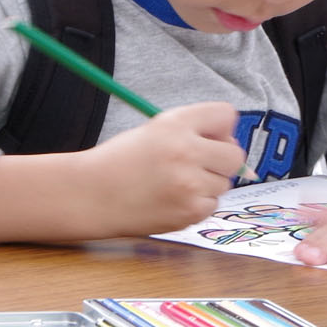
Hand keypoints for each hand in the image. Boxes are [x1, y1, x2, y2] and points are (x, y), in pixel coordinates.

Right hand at [81, 101, 243, 233]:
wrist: (91, 195)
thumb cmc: (123, 161)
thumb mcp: (155, 130)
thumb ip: (194, 131)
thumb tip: (233, 146)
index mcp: (175, 123)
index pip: (226, 114)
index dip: (218, 128)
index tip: (205, 137)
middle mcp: (185, 151)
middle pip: (235, 154)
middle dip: (221, 160)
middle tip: (196, 165)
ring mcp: (189, 184)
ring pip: (223, 183)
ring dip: (206, 185)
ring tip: (173, 184)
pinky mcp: (189, 211)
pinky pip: (211, 205)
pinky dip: (196, 205)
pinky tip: (170, 200)